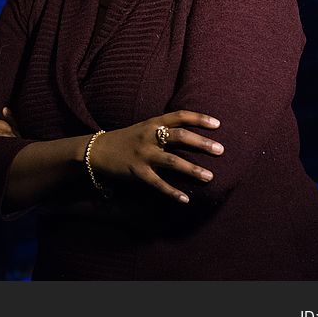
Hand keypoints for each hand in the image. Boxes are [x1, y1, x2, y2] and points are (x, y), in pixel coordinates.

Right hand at [90, 110, 223, 203]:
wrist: (97, 150)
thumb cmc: (126, 140)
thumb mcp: (144, 128)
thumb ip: (164, 130)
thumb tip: (191, 136)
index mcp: (152, 123)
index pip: (179, 116)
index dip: (199, 119)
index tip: (217, 124)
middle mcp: (149, 137)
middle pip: (179, 136)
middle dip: (201, 143)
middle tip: (220, 150)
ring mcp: (143, 154)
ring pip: (172, 161)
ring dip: (192, 169)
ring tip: (210, 177)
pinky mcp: (136, 172)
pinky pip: (158, 183)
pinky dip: (172, 192)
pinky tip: (186, 199)